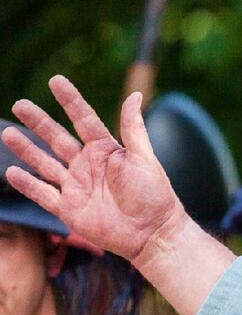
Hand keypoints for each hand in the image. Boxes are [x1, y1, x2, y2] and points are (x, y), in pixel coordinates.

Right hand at [2, 76, 185, 264]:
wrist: (152, 234)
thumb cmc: (154, 195)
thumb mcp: (144, 158)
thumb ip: (133, 128)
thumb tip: (135, 94)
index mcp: (107, 151)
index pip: (84, 120)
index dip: (70, 101)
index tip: (56, 80)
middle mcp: (89, 166)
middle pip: (58, 139)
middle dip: (38, 122)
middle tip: (20, 104)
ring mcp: (77, 187)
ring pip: (45, 164)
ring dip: (26, 149)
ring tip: (7, 133)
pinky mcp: (69, 210)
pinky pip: (43, 194)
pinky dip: (27, 184)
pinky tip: (11, 172)